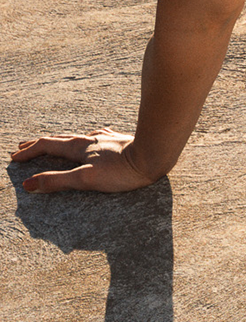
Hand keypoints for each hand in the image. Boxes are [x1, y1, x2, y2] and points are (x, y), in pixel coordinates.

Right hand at [10, 127, 159, 193]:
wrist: (155, 154)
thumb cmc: (122, 171)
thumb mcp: (85, 180)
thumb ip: (57, 181)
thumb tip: (29, 184)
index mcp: (80, 148)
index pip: (48, 146)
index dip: (30, 151)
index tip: (14, 157)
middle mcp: (91, 140)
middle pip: (60, 140)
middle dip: (40, 144)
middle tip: (24, 146)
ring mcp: (106, 140)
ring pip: (77, 138)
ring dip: (60, 141)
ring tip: (53, 143)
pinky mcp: (120, 142)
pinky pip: (96, 138)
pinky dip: (84, 140)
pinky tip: (93, 138)